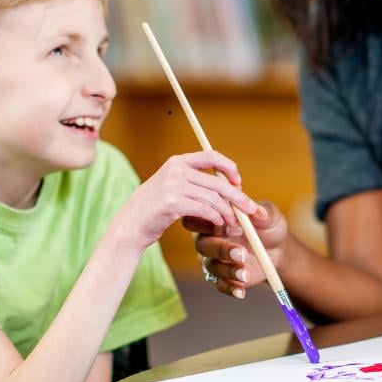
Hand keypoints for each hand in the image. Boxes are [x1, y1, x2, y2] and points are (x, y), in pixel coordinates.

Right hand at [116, 151, 258, 249]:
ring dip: (228, 213)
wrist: (130, 226)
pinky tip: (218, 225)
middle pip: (218, 181)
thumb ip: (193, 182)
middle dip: (238, 197)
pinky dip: (215, 218)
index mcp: (177, 162)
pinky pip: (205, 210)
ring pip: (214, 198)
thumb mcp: (171, 187)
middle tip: (250, 210)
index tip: (239, 183)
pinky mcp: (173, 203)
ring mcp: (173, 185)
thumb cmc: (154, 210)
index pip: (212, 156)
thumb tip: (227, 186)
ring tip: (234, 224)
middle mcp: (176, 170)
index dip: (230, 168)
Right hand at [183, 201, 287, 298]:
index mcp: (214, 220)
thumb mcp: (269, 216)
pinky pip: (221, 285)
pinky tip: (242, 290)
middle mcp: (209, 241)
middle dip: (220, 249)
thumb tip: (258, 212)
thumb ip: (262, 213)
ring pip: (211, 267)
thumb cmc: (267, 226)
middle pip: (202, 245)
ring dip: (228, 270)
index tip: (229, 224)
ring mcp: (215, 261)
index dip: (207, 221)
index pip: (197, 219)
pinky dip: (230, 288)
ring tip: (246, 273)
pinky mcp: (224, 278)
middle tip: (241, 253)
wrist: (278, 250)